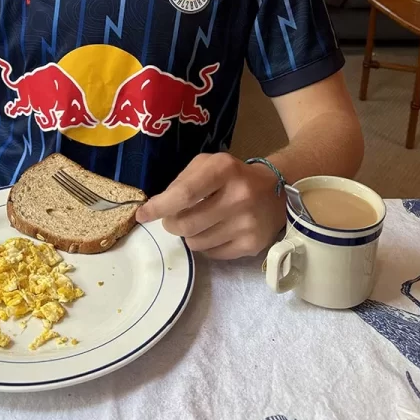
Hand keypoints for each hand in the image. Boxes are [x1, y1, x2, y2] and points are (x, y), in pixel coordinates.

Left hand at [135, 153, 285, 258]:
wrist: (276, 190)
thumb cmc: (232, 175)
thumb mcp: (209, 164)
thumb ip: (182, 181)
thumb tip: (155, 208)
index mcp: (224, 170)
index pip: (184, 194)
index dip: (159, 207)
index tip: (143, 214)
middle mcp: (239, 196)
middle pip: (186, 224)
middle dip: (171, 223)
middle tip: (174, 218)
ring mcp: (247, 223)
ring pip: (196, 243)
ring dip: (188, 235)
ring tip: (200, 222)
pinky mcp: (252, 245)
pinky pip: (212, 254)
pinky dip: (206, 245)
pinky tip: (216, 231)